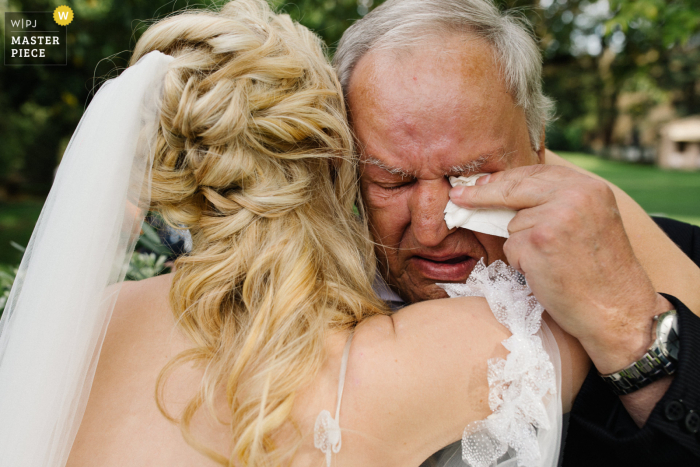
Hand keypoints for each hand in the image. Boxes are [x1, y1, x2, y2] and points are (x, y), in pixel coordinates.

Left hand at [448, 164, 672, 373]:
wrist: (618, 311)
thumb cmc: (601, 274)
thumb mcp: (588, 222)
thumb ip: (557, 202)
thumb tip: (506, 194)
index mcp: (588, 187)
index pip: (534, 173)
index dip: (503, 179)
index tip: (478, 182)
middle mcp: (573, 196)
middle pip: (513, 187)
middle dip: (482, 193)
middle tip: (459, 196)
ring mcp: (554, 218)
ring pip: (512, 224)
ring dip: (521, 244)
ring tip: (553, 263)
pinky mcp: (538, 243)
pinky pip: (511, 248)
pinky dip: (521, 263)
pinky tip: (546, 274)